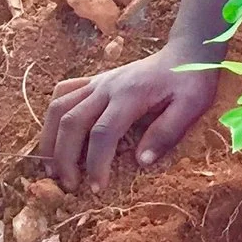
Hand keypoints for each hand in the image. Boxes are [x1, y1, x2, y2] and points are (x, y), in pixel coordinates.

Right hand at [38, 46, 216, 192]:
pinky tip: (55, 135)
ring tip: (51, 168)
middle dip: (65, 157)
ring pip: (59, 107)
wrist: (186, 53)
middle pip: (71, 122)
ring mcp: (98, 82)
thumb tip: (141, 162)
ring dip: (50, 139)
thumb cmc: (191, 82)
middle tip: (69, 186)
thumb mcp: (191, 107)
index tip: (97, 189)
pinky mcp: (95, 81)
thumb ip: (167, 133)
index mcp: (130, 95)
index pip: (103, 133)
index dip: (96, 163)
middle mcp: (107, 87)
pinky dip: (53, 115)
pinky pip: (63, 92)